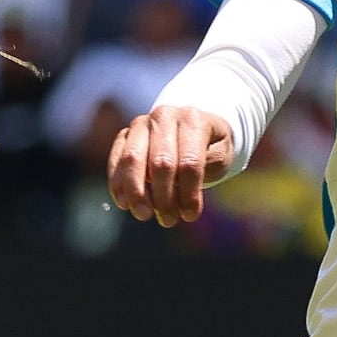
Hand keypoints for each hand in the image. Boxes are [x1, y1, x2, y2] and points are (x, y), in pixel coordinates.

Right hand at [107, 104, 238, 225]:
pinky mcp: (124, 135)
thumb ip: (204, 168)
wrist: (192, 128)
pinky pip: (116, 159)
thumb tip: (179, 190)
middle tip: (168, 221)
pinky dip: (117, 184)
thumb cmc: (209, 147)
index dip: (189, 194)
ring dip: (137, 193)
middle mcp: (164, 116)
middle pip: (160, 163)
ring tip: (144, 215)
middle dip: (163, 197)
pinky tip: (124, 204)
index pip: (189, 162)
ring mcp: (141, 124)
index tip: (190, 216)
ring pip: (132, 159)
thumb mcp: (220, 156)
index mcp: (192, 119)